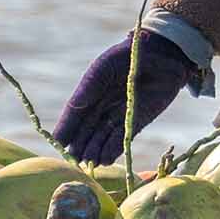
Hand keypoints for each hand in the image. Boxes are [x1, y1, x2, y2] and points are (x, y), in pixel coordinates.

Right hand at [53, 27, 204, 161]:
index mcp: (88, 92)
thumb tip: (75, 106)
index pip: (74, 114)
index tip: (57, 142)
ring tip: (90, 163)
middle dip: (79, 146)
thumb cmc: (129, 55)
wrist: (162, 55)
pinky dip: (111, 149)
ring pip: (101, 138)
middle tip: (73, 160)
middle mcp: (100, 107)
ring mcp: (116, 116)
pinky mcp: (135, 122)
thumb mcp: (106, 67)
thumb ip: (90, 86)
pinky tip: (104, 160)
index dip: (66, 129)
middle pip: (85, 131)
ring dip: (94, 151)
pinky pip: (120, 139)